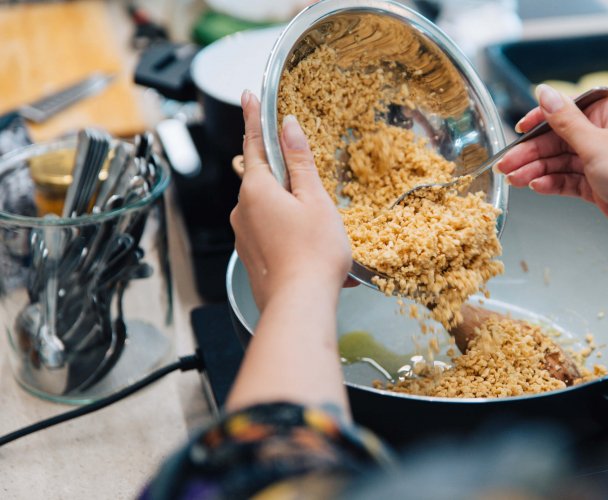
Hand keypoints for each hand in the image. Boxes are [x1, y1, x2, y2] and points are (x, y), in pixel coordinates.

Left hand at [230, 91, 351, 310]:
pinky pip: (266, 230)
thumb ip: (299, 161)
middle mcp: (242, 210)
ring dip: (286, 206)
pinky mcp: (250, 256)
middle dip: (281, 174)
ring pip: (265, 206)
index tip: (249, 96)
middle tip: (306, 180)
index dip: (254, 118)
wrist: (299, 305)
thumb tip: (288, 126)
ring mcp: (243, 235)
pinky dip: (284, 230)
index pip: (253, 143)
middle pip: (261, 178)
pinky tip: (307, 245)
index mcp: (257, 190)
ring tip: (316, 224)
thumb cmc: (314, 254)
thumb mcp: (314, 200)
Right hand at [498, 84, 607, 252]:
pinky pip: (570, 181)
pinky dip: (553, 184)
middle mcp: (607, 135)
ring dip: (537, 170)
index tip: (518, 132)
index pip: (565, 111)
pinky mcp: (602, 187)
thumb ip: (564, 120)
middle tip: (506, 164)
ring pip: (561, 163)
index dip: (539, 121)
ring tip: (516, 180)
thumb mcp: (596, 143)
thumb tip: (544, 92)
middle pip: (559, 140)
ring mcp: (604, 162)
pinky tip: (537, 186)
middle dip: (532, 153)